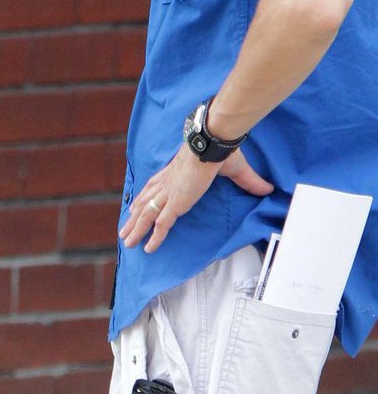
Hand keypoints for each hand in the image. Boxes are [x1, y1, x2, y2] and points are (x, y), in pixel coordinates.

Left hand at [121, 145, 273, 253]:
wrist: (211, 144)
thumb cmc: (220, 151)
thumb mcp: (235, 169)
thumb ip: (249, 181)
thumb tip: (267, 188)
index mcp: (175, 173)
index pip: (155, 186)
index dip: (145, 196)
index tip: (136, 205)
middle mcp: (167, 184)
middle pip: (144, 203)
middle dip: (134, 218)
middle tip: (125, 230)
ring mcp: (169, 195)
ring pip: (146, 217)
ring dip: (136, 230)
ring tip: (127, 242)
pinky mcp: (175, 204)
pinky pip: (161, 225)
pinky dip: (154, 238)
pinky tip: (148, 249)